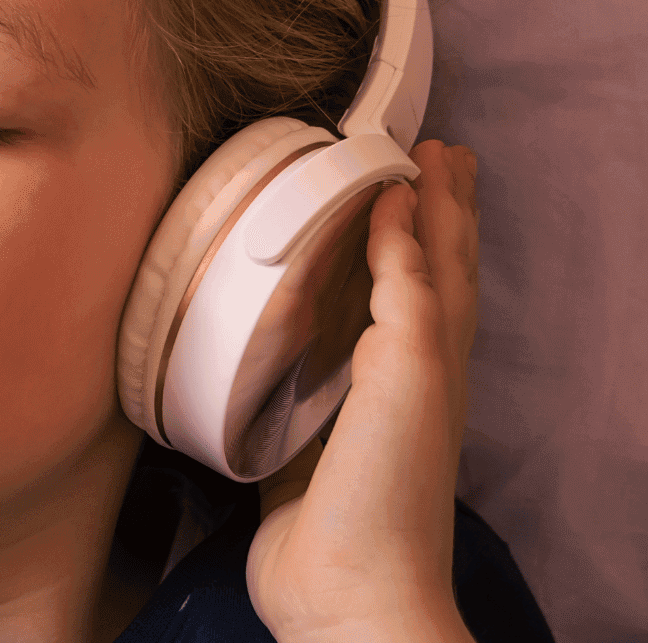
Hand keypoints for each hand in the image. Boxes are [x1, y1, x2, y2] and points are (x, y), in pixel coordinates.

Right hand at [246, 140, 481, 642]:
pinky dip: (312, 310)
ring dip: (371, 254)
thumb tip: (395, 207)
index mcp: (436, 353)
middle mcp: (403, 369)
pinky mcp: (303, 428)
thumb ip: (403, 290)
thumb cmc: (385, 485)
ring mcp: (355, 399)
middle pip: (421, 274)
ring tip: (360, 210)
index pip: (445, 255)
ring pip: (370, 306)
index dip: (441, 200)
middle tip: (419, 158)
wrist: (348, 590)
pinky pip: (311, 350)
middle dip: (426, 217)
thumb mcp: (406, 372)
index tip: (432, 145)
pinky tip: (291, 303)